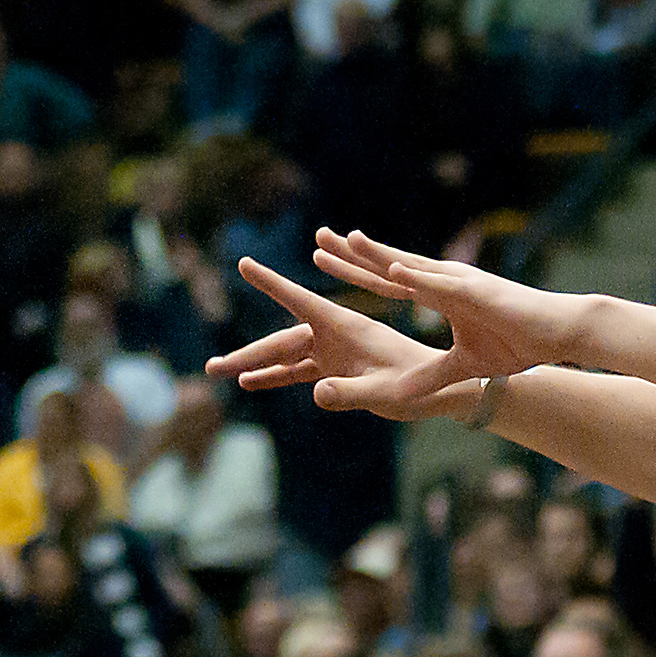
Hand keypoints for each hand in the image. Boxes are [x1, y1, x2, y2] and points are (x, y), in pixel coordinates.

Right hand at [204, 256, 474, 421]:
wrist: (445, 388)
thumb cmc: (424, 384)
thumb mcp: (389, 391)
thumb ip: (352, 391)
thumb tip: (315, 393)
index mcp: (347, 326)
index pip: (300, 301)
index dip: (271, 283)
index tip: (244, 263)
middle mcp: (335, 334)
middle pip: (282, 340)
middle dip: (246, 353)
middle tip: (210, 366)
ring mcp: (335, 352)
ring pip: (286, 356)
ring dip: (254, 365)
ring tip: (217, 372)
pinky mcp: (339, 369)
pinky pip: (300, 371)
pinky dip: (276, 375)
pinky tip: (251, 382)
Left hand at [308, 229, 594, 400]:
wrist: (560, 331)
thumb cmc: (520, 342)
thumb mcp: (464, 366)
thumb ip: (431, 377)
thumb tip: (401, 394)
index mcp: (440, 294)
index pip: (387, 281)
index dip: (355, 271)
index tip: (323, 259)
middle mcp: (444, 281)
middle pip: (389, 266)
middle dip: (352, 253)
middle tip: (318, 237)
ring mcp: (460, 283)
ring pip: (411, 267)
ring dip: (379, 255)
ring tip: (348, 241)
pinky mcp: (478, 292)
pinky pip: (442, 285)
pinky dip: (417, 278)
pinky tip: (393, 270)